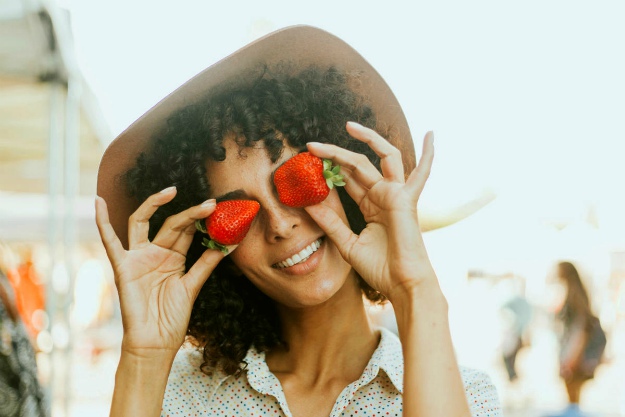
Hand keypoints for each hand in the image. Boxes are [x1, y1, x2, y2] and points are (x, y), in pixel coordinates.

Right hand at [95, 188, 229, 355]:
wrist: (155, 342)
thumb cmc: (171, 318)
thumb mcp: (193, 286)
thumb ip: (207, 263)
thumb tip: (229, 244)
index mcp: (173, 257)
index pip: (187, 231)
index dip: (202, 221)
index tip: (221, 211)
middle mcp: (155, 253)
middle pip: (171, 224)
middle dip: (190, 213)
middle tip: (211, 204)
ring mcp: (138, 258)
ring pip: (143, 222)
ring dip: (155, 204)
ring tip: (172, 192)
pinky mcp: (122, 266)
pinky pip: (110, 242)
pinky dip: (101, 222)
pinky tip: (98, 203)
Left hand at [304, 122, 436, 301]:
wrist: (401, 285)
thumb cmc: (380, 268)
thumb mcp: (347, 243)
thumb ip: (330, 222)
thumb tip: (307, 204)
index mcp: (371, 205)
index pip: (348, 179)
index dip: (328, 169)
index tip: (307, 162)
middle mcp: (384, 195)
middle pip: (358, 165)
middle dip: (335, 154)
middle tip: (311, 146)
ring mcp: (396, 195)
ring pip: (381, 158)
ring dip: (366, 139)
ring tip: (347, 126)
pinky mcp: (406, 199)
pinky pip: (422, 173)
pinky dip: (429, 154)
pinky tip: (431, 134)